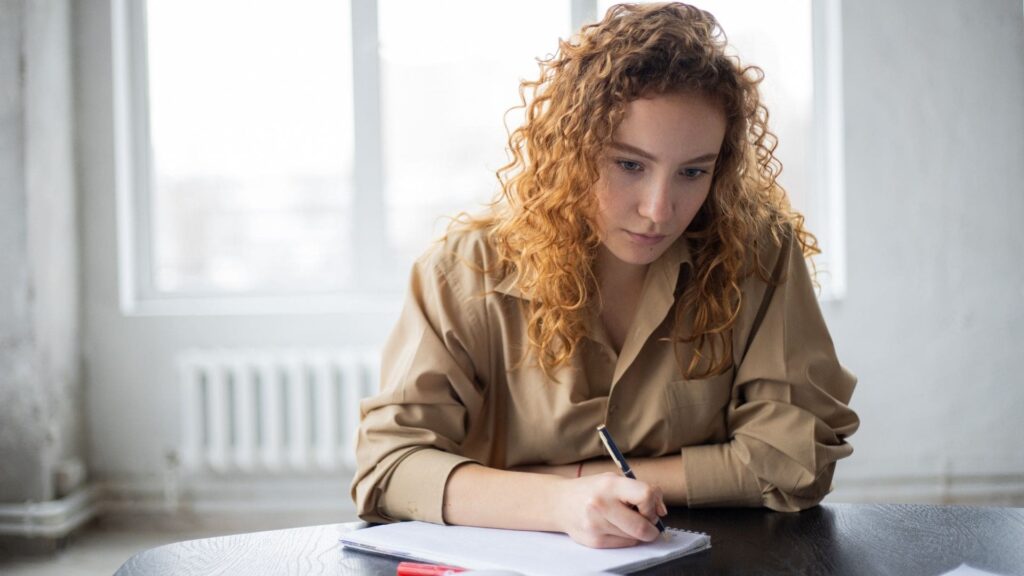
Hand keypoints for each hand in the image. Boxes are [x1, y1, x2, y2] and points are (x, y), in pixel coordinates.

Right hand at [552, 472, 667, 547]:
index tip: (652, 505)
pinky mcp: (594, 542)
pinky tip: (615, 527)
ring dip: (638, 532)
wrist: (560, 503)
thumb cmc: (593, 489)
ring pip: (635, 538)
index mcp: (609, 485)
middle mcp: (601, 505)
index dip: (654, 502)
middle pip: (642, 526)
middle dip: (652, 526)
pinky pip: (624, 544)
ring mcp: (596, 526)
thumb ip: (639, 490)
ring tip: (626, 519)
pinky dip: (627, 537)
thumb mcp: (613, 479)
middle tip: (649, 520)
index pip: (645, 495)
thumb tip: (662, 511)